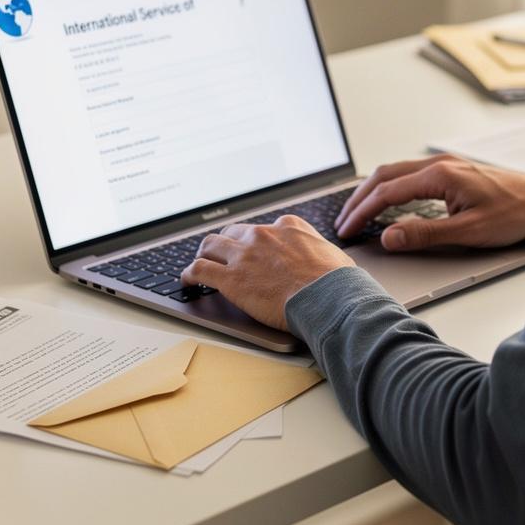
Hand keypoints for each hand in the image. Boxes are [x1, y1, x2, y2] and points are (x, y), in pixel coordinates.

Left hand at [180, 215, 354, 330]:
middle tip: (224, 255)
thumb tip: (327, 262)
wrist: (328, 298)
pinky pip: (199, 269)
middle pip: (234, 232)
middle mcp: (262, 235)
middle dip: (228, 243)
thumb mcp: (333, 255)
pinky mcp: (231, 278)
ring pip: (211, 245)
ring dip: (205, 253)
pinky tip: (187, 280)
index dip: (256, 240)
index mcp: (288, 226)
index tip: (254, 249)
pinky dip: (189, 273)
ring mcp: (244, 255)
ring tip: (201, 262)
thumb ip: (319, 252)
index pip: (264, 228)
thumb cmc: (337, 283)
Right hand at [335, 155, 524, 249]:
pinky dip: (388, 187)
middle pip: (384, 175)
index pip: (387, 192)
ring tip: (357, 213)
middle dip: (358, 199)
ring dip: (372, 191)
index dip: (362, 212)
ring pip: (394, 172)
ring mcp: (443, 164)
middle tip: (343, 222)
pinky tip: (386, 201)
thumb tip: (389, 237)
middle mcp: (437, 164)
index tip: (347, 230)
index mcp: (438, 175)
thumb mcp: (469, 231)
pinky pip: (408, 174)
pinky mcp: (449, 170)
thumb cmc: (512, 213)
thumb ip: (425, 233)